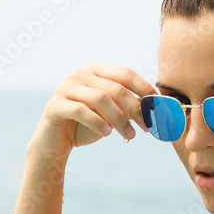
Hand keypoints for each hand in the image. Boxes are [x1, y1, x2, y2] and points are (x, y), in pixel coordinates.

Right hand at [28, 63, 155, 161]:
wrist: (56, 143)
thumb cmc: (87, 126)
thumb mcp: (111, 116)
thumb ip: (128, 107)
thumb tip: (156, 106)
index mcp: (95, 71)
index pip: (125, 74)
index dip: (144, 88)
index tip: (158, 105)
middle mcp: (80, 74)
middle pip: (115, 88)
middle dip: (135, 109)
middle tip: (148, 127)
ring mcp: (65, 88)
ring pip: (100, 99)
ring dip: (119, 119)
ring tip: (130, 136)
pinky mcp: (55, 105)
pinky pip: (80, 111)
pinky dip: (97, 122)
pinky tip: (107, 134)